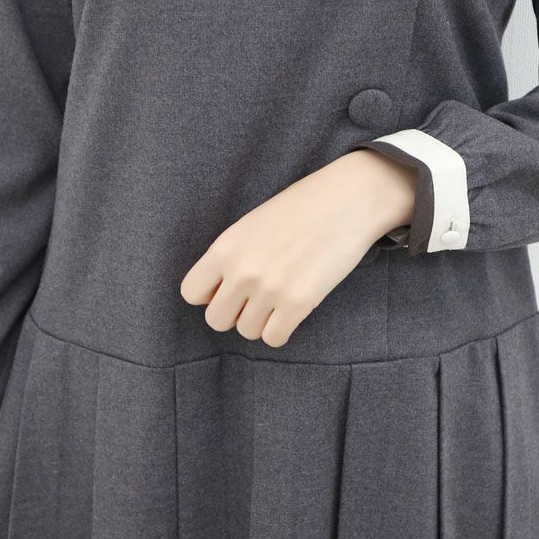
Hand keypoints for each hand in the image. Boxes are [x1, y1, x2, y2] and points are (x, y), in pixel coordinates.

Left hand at [180, 149, 415, 347]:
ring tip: (280, 296)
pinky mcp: (299, 303)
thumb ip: (230, 258)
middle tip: (258, 296)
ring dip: (261, 320)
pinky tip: (293, 307)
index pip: (191, 293)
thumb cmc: (300, 210)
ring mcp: (270, 289)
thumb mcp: (252, 225)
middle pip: (216, 320)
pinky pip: (274, 338)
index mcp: (224, 247)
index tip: (230, 286)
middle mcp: (242, 271)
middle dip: (235, 313)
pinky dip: (282, 329)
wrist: (347, 200)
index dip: (210, 294)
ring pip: (246, 331)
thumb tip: (217, 295)